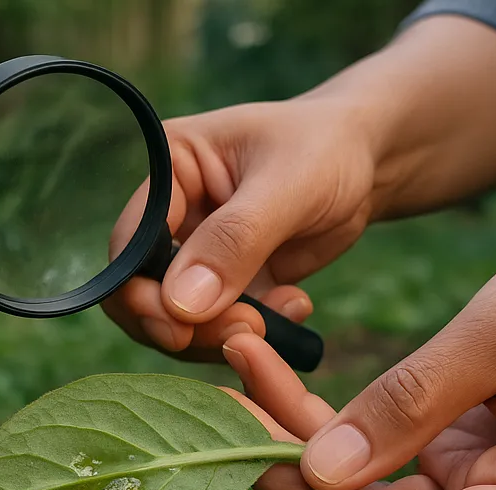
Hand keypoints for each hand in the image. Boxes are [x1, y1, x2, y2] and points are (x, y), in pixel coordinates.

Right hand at [102, 96, 376, 360]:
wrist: (366, 162)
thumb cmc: (325, 149)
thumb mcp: (287, 185)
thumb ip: (234, 241)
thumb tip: (181, 304)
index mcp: (166, 172)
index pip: (129, 245)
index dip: (142, 294)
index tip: (179, 329)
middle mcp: (169, 216)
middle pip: (142, 294)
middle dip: (184, 325)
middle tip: (245, 331)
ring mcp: (194, 255)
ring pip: (176, 321)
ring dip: (221, 334)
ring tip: (280, 315)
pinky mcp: (224, 286)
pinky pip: (216, 328)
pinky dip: (251, 333)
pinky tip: (295, 307)